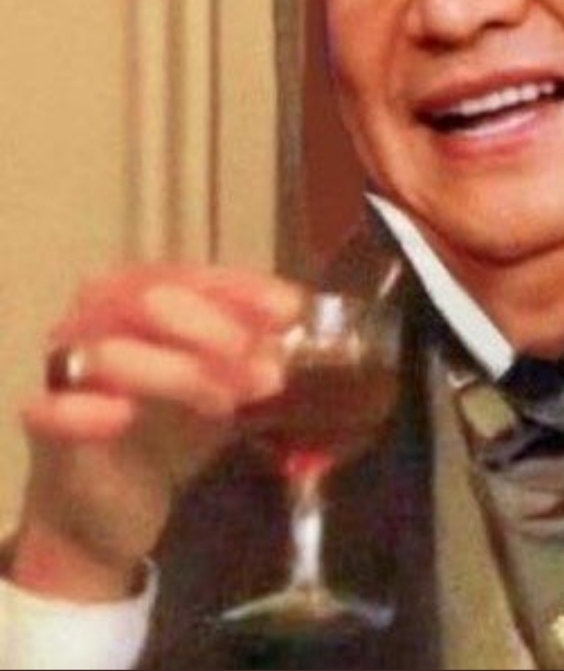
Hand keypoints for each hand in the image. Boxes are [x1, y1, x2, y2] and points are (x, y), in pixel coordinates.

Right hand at [10, 265, 302, 600]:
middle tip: (264, 367)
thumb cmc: (172, 430)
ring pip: (110, 348)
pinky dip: (84, 408)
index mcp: (140, 298)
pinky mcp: (47, 428)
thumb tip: (299, 330)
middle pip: (146, 298)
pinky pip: (51, 408)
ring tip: (227, 401)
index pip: (187, 274)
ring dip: (178, 370)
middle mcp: (96, 320)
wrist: (118, 506)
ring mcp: (68, 371)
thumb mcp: (226, 385)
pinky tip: (121, 416)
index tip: (288, 311)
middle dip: (213, 327)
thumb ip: (256, 353)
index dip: (239, 288)